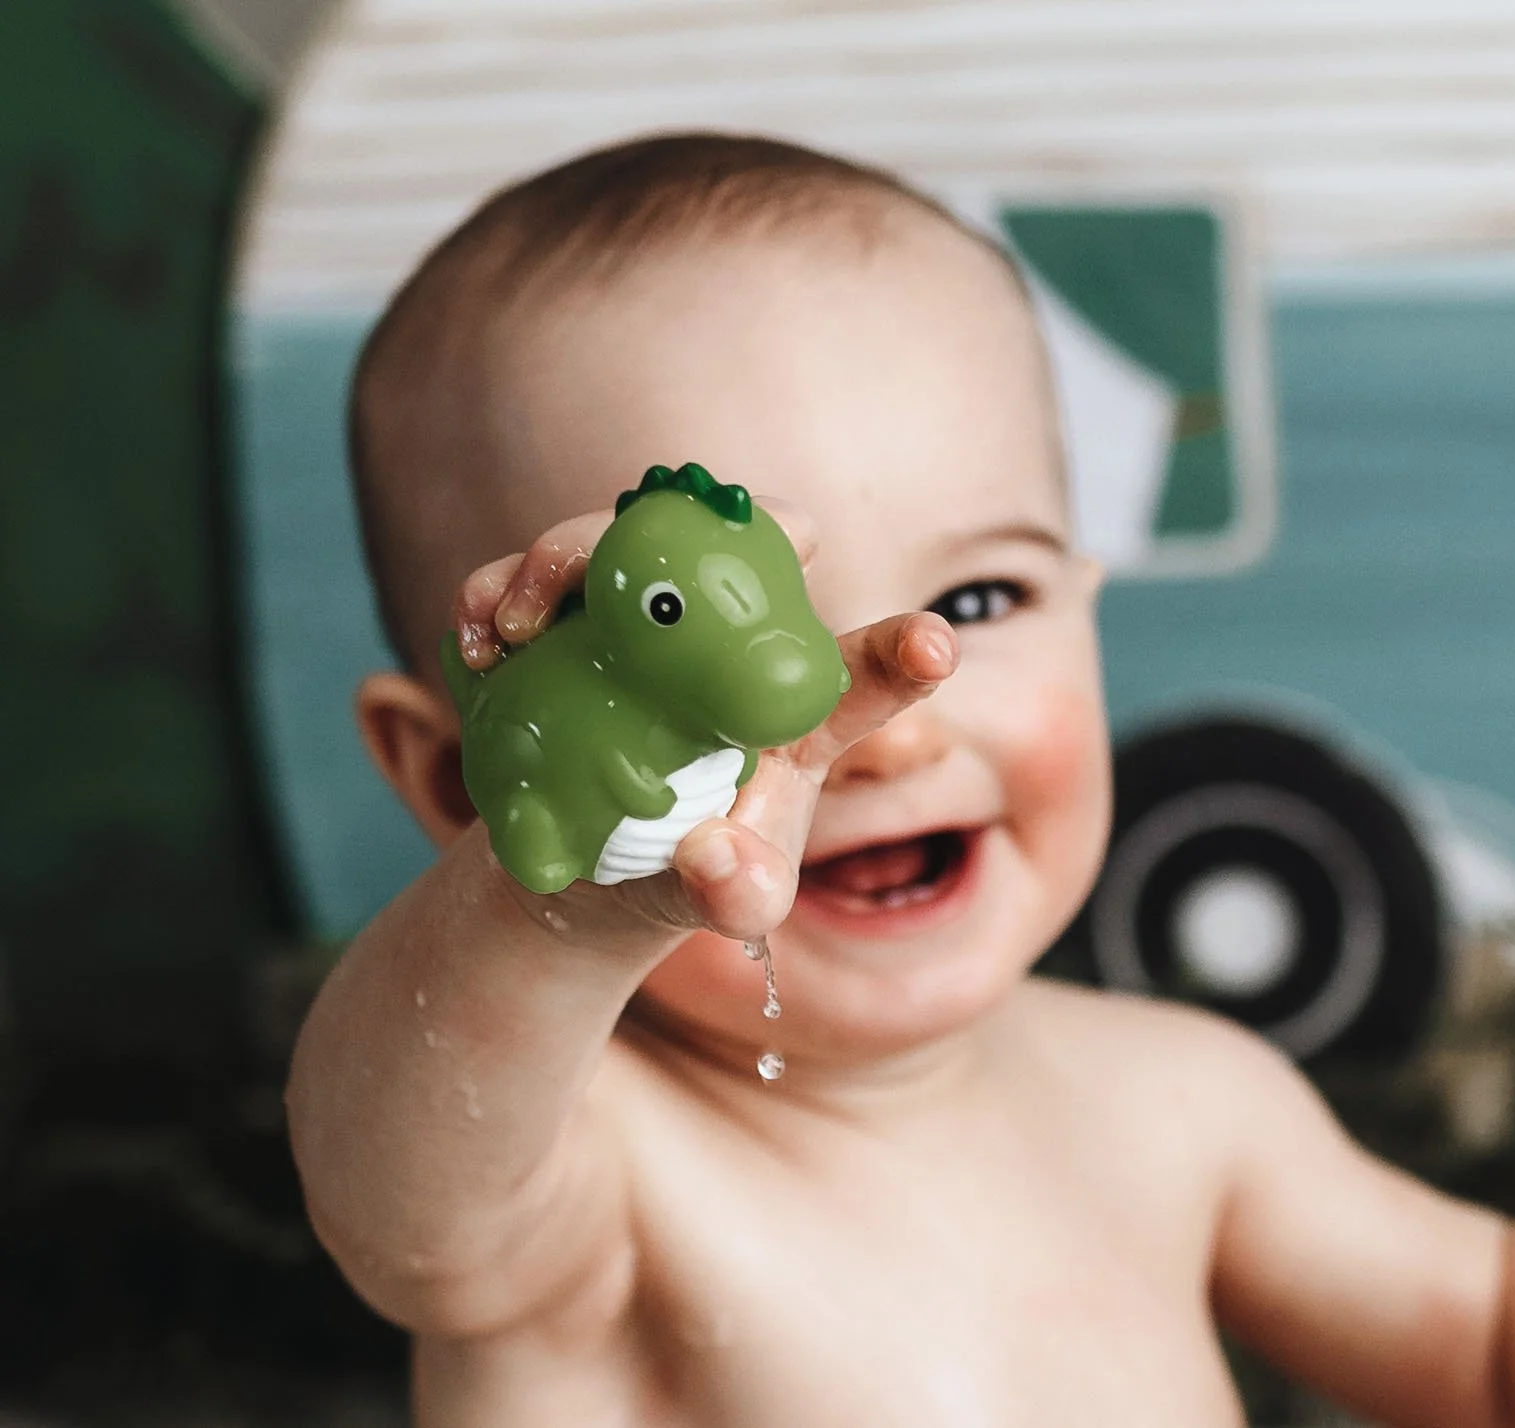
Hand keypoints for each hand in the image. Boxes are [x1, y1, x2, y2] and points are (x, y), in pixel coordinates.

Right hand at [449, 499, 956, 938]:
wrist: (581, 879)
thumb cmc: (687, 875)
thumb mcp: (721, 900)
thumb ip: (733, 893)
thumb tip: (713, 859)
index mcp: (795, 713)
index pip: (861, 676)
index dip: (898, 654)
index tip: (932, 646)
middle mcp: (727, 646)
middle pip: (742, 552)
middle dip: (720, 528)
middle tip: (648, 558)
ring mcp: (643, 625)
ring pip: (622, 541)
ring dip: (562, 556)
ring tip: (518, 623)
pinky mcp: (568, 627)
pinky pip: (529, 580)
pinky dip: (493, 594)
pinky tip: (477, 642)